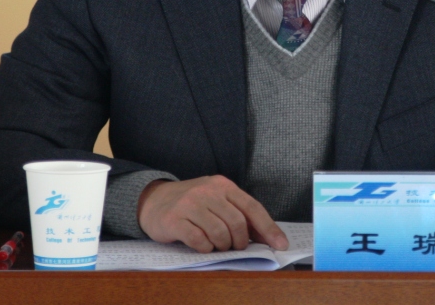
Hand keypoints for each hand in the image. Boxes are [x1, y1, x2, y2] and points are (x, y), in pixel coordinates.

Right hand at [137, 175, 288, 252]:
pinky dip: (205, 248)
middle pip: (237, 223)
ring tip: (217, 246)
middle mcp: (207, 191)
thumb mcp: (217, 200)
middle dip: (240, 242)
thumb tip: (267, 236)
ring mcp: (190, 204)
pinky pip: (198, 240)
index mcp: (223, 185)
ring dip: (222, 246)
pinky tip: (203, 246)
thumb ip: (239, 214)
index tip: (280, 245)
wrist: (154, 200)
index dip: (268, 228)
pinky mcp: (174, 219)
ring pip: (219, 233)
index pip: (252, 207)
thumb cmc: (192, 204)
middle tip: (235, 247)